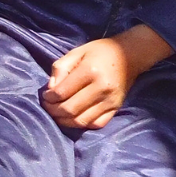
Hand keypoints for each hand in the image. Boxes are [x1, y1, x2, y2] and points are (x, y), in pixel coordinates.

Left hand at [44, 26, 170, 129]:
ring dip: (64, 121)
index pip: (62, 93)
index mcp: (90, 71)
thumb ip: (60, 69)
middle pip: (70, 110)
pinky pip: (96, 124)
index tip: (46, 95)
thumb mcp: (76, 52)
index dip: (49, 98)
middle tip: (48, 106)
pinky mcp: (116, 108)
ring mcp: (110, 101)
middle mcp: (102, 88)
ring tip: (58, 114)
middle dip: (53, 111)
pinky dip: (82, 124)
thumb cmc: (99, 52)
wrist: (130, 55)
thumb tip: (50, 90)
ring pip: (81, 121)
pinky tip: (75, 117)